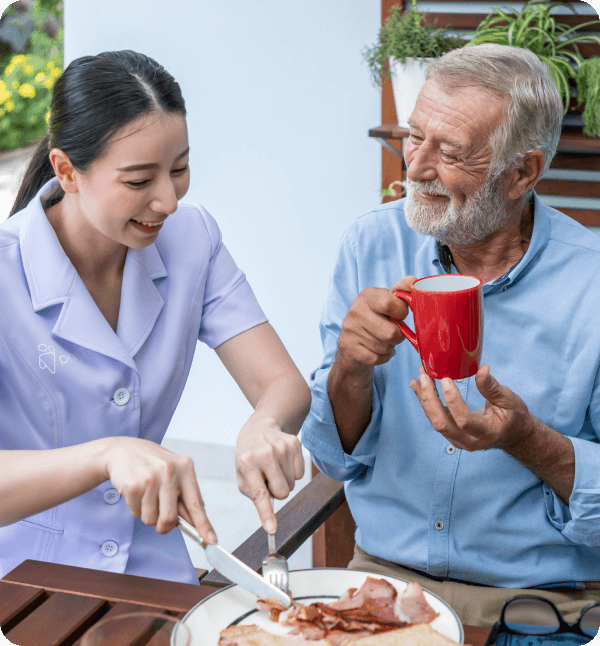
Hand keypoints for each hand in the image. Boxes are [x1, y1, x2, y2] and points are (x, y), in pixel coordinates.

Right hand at [102, 437, 216, 542]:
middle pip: (170, 519)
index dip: (204, 525)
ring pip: (151, 519)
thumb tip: (193, 523)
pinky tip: (136, 492)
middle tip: (160, 519)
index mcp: (186, 468)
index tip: (211, 541)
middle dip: (164, 526)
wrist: (124, 450)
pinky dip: (136, 508)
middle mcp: (170, 471)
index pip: (197, 503)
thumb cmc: (153, 464)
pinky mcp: (133, 485)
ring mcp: (151, 478)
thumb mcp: (173, 472)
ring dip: (148, 515)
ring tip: (147, 496)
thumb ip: (183, 495)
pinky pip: (137, 513)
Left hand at [235, 417, 304, 533]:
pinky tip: (282, 461)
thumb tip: (269, 512)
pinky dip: (292, 471)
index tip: (271, 529)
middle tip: (268, 479)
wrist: (258, 429)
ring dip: (284, 480)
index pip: (259, 494)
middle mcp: (265, 453)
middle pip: (283, 492)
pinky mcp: (295, 443)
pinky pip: (300, 473)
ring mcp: (281, 447)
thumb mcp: (242, 474)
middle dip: (277, 492)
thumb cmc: (249, 457)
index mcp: (247, 463)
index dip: (266, 514)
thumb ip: (254, 494)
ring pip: (293, 484)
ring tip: (274, 467)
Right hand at [337, 276, 417, 367]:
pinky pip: (376, 358)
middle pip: (391, 333)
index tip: (400, 315)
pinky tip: (378, 350)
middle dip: (399, 336)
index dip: (401, 312)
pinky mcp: (347, 347)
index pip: (388, 303)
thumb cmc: (377, 318)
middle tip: (395, 332)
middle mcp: (355, 310)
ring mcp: (349, 329)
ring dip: (390, 347)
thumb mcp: (388, 300)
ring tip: (384, 340)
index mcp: (367, 295)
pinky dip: (383, 357)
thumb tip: (413, 281)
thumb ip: (402, 290)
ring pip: (384, 347)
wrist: (353, 341)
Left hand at [409, 364, 533, 451]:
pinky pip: (435, 418)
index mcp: (487, 433)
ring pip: (436, 421)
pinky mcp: (452, 434)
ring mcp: (458, 440)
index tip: (446, 379)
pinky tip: (418, 386)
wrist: (513, 434)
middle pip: (442, 423)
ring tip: (418, 378)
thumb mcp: (509, 400)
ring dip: (424, 398)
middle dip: (430, 398)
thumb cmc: (513, 416)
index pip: (464, 420)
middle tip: (425, 375)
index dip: (453, 400)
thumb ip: (492, 387)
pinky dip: (426, 402)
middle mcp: (470, 441)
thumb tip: (482, 369)